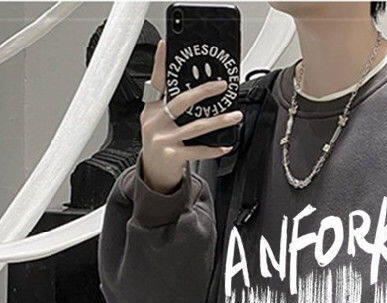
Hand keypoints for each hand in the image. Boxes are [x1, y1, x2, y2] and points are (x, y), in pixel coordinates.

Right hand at [140, 39, 242, 193]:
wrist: (154, 172)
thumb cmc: (160, 143)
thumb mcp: (157, 121)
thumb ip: (169, 105)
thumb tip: (195, 90)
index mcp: (152, 109)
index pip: (156, 82)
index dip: (160, 63)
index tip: (165, 46)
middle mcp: (156, 122)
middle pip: (182, 101)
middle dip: (204, 91)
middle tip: (222, 86)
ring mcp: (164, 139)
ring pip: (196, 127)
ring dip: (219, 121)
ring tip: (235, 116)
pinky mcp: (173, 155)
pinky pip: (198, 150)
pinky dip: (214, 149)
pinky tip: (226, 145)